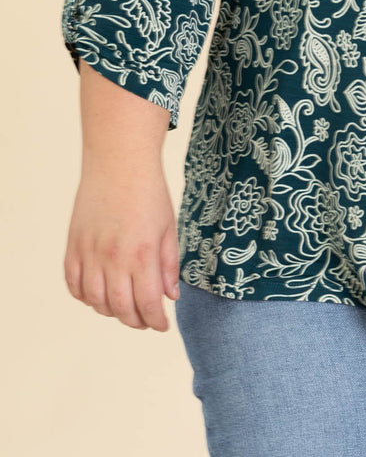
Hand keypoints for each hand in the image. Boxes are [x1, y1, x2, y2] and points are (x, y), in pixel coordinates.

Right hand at [63, 155, 180, 331]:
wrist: (119, 161)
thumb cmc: (149, 191)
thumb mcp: (169, 227)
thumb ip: (169, 264)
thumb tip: (171, 296)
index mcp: (143, 253)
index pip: (148, 304)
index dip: (156, 321)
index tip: (162, 325)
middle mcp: (114, 257)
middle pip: (121, 309)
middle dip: (136, 321)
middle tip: (146, 319)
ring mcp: (90, 253)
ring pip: (95, 302)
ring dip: (111, 311)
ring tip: (125, 306)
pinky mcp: (74, 246)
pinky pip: (74, 284)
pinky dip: (85, 297)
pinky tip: (99, 294)